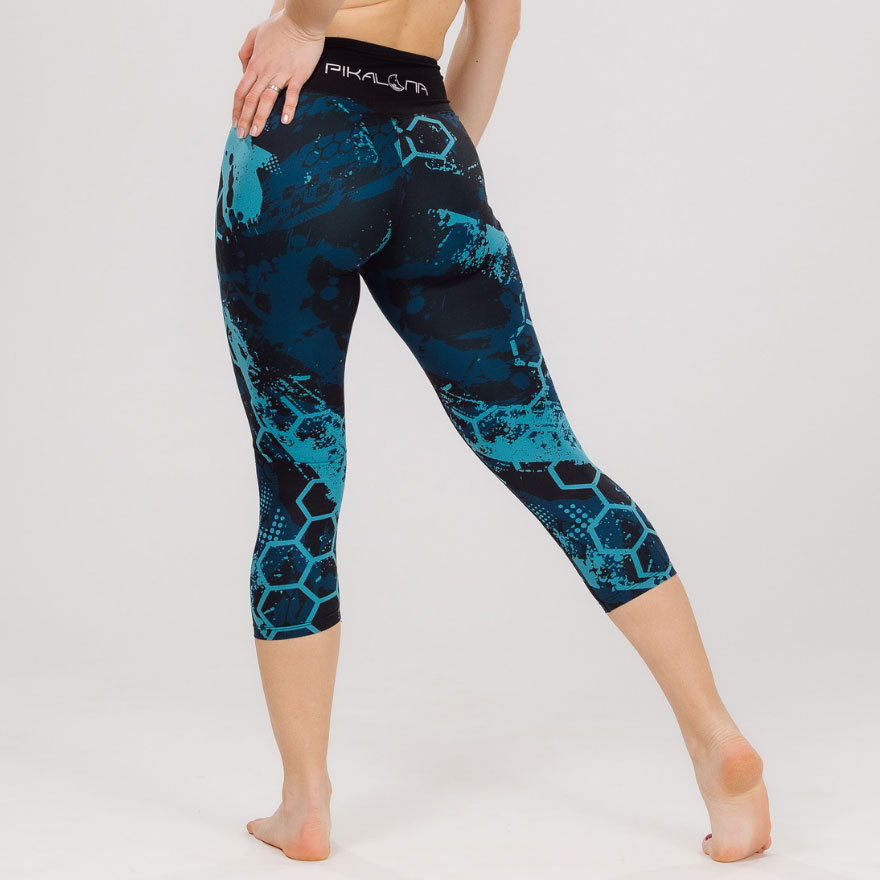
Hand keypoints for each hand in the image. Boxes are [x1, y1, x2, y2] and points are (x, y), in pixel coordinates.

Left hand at [233, 12, 324, 138]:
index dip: (237, 108)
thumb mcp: (255, 34)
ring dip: (260, 118)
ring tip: (257, 133)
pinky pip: (292, 94)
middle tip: (243, 135)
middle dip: (245, 119)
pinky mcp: (298, 75)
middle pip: (251, 99)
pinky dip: (288, 108)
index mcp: (255, 63)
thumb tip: (243, 69)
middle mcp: (266, 71)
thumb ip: (246, 52)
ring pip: (266, 100)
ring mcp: (282, 74)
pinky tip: (285, 121)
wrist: (301, 21)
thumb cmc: (280, 26)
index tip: (235, 122)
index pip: (241, 90)